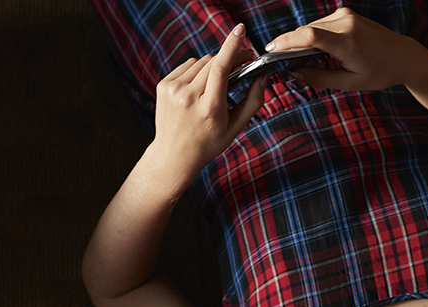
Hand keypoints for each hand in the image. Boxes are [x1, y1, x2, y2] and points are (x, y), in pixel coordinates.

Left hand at [147, 24, 264, 187]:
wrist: (175, 154)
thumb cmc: (208, 142)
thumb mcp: (235, 127)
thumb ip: (253, 102)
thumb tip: (262, 77)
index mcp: (209, 108)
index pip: (221, 68)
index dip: (232, 46)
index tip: (240, 31)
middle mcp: (188, 96)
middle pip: (213, 62)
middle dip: (229, 58)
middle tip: (242, 62)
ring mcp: (173, 90)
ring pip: (201, 61)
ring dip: (213, 66)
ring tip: (216, 85)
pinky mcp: (164, 85)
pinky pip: (187, 66)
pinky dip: (197, 71)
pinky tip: (199, 87)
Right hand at [265, 7, 427, 91]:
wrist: (402, 56)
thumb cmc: (379, 72)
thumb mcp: (350, 82)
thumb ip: (320, 79)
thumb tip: (295, 74)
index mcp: (348, 43)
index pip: (310, 37)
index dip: (286, 42)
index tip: (271, 50)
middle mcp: (346, 24)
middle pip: (306, 31)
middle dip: (290, 44)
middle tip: (279, 60)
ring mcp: (346, 16)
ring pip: (312, 26)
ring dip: (301, 41)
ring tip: (295, 58)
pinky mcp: (346, 14)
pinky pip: (321, 24)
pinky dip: (313, 36)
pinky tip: (312, 49)